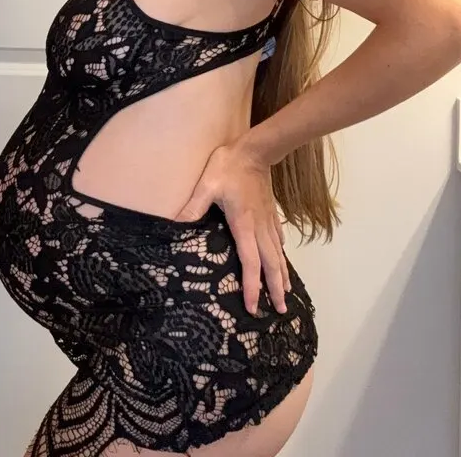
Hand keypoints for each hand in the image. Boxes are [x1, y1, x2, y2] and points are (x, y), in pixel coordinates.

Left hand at [176, 138, 290, 315]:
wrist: (255, 149)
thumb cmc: (229, 166)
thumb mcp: (206, 185)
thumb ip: (193, 207)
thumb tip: (174, 225)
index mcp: (244, 225)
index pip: (251, 263)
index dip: (252, 287)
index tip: (253, 307)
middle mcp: (259, 228)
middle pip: (270, 264)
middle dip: (275, 289)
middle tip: (281, 311)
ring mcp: (268, 220)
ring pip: (278, 253)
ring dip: (282, 275)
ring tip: (286, 293)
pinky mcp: (271, 212)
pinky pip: (278, 238)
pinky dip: (281, 253)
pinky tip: (282, 257)